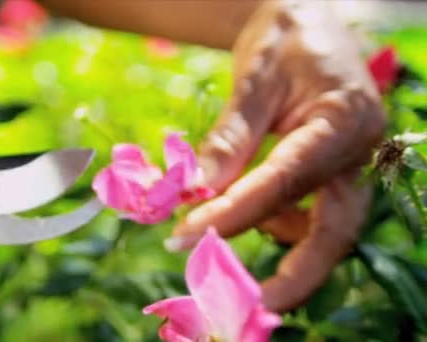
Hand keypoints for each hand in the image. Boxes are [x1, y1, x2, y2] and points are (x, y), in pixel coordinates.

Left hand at [169, 0, 385, 311]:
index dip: (236, 213)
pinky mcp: (333, 174)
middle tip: (251, 304)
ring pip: (322, 229)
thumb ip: (229, 139)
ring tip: (217, 231)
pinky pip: (308, 214)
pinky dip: (273, 221)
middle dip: (296, 275)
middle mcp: (357, 152)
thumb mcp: (253, 81)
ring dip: (274, 243)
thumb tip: (194, 194)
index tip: (187, 235)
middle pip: (336, 231)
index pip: (286, 181)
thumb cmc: (283, 40)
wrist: (306, 23)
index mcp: (344, 121)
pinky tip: (241, 206)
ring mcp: (349, 167)